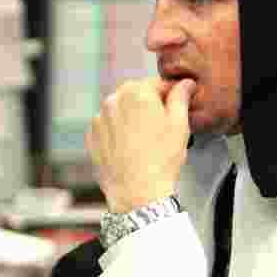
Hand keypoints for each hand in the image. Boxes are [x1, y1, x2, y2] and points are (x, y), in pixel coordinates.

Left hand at [86, 77, 194, 212]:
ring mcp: (99, 119)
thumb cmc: (161, 160)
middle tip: (162, 126)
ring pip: (120, 109)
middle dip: (148, 104)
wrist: (137, 193)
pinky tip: (131, 148)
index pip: (157, 83)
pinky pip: (108, 126)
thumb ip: (180, 98)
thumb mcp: (179, 125)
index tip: (177, 105)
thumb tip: (185, 84)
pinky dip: (118, 131)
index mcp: (137, 93)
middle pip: (136, 94)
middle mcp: (114, 101)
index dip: (170, 94)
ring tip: (145, 140)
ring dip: (132, 117)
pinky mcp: (91, 137)